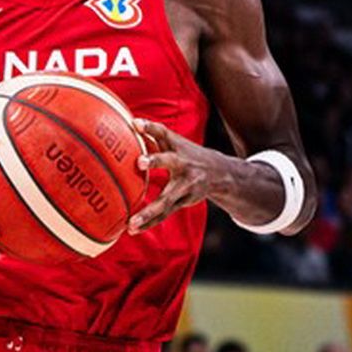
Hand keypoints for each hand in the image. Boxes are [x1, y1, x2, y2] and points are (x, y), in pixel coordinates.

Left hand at [129, 119, 231, 233]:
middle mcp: (184, 165)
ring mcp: (186, 186)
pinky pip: (165, 213)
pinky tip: (134, 229)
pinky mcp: (184, 201)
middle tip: (139, 162)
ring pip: (166, 199)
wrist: (221, 174)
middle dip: (155, 161)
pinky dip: (150, 222)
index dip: (150, 127)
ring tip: (131, 224)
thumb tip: (131, 121)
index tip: (136, 124)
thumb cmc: (188, 154)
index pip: (163, 133)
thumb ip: (154, 132)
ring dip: (149, 212)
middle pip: (169, 162)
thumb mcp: (175, 141)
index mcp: (178, 148)